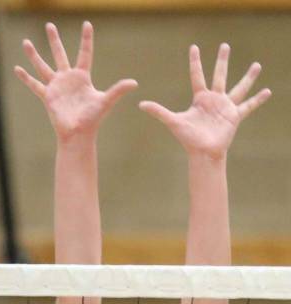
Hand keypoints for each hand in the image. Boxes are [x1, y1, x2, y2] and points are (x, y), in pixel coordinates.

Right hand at [15, 21, 136, 141]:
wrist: (78, 133)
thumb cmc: (93, 119)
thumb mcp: (106, 101)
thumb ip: (118, 90)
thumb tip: (134, 83)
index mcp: (82, 77)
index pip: (84, 53)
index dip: (86, 39)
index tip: (86, 24)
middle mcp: (67, 79)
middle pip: (60, 54)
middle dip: (54, 40)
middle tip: (49, 25)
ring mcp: (56, 87)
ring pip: (43, 66)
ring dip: (34, 55)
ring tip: (25, 42)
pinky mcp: (47, 96)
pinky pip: (34, 85)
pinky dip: (25, 78)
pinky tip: (17, 69)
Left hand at [139, 44, 269, 159]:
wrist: (202, 153)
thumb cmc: (188, 139)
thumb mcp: (173, 121)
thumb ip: (159, 112)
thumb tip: (141, 105)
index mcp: (200, 99)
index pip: (197, 76)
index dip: (195, 62)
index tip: (194, 47)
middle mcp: (214, 100)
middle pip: (219, 75)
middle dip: (222, 61)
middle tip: (225, 45)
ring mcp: (225, 107)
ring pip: (239, 87)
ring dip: (248, 77)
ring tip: (257, 65)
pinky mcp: (235, 116)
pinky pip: (248, 106)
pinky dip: (257, 99)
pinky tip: (267, 91)